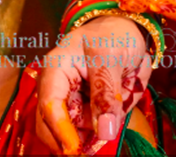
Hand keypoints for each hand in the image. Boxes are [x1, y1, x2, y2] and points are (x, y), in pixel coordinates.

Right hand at [35, 17, 150, 154]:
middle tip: (94, 147)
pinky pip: (93, 129)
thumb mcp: (110, 56)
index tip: (75, 150)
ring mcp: (71, 100)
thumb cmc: (112, 35)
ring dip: (97, 128)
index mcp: (56, 69)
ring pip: (75, 131)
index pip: (49, 104)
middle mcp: (57, 87)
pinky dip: (108, 125)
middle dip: (73, 138)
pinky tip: (121, 96)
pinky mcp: (86, 109)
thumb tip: (105, 131)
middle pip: (51, 124)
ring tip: (122, 93)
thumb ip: (106, 92)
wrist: (125, 31)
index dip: (60, 130)